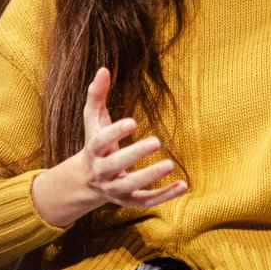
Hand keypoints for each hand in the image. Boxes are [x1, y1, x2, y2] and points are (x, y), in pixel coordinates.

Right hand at [78, 66, 187, 208]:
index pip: (101, 141)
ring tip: (170, 164)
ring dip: (150, 177)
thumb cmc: (96, 143)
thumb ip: (97, 95)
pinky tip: (183, 186)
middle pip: (115, 165)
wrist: (87, 181)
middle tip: (157, 141)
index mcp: (93, 150)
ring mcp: (114, 189)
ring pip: (130, 186)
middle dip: (134, 154)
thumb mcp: (94, 120)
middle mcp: (101, 172)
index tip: (133, 121)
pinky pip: (146, 200)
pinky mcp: (128, 200)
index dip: (115, 132)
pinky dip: (164, 196)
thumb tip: (103, 69)